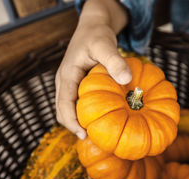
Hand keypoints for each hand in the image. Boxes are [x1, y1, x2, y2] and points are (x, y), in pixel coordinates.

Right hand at [55, 0, 130, 139]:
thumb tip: (125, 80)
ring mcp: (69, 85)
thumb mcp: (105, 45)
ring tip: (96, 135)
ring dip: (78, 122)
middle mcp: (64, 82)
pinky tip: (102, 120)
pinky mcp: (77, 86)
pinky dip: (85, 114)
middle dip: (74, 126)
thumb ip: (114, 61)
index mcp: (66, 75)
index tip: (84, 135)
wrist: (92, 27)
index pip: (63, 104)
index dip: (71, 122)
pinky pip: (77, 104)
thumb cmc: (97, 35)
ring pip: (68, 109)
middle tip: (92, 140)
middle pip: (62, 111)